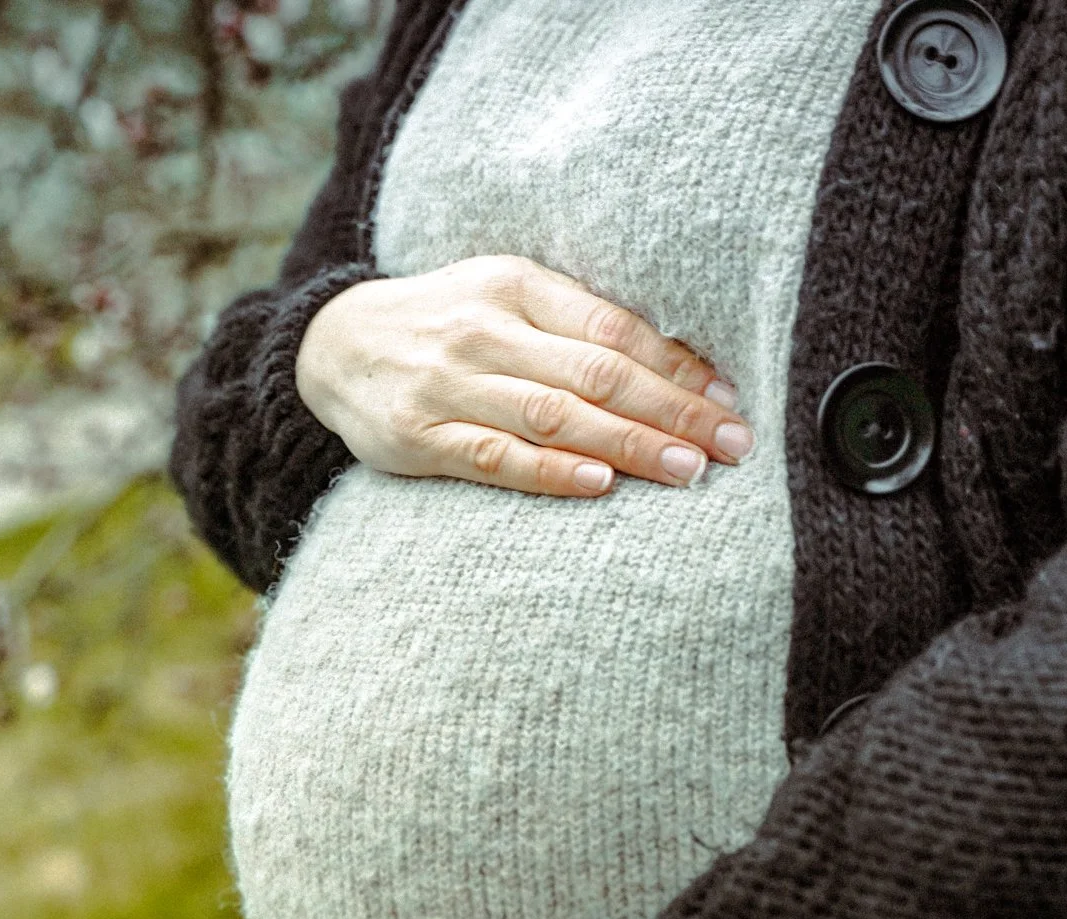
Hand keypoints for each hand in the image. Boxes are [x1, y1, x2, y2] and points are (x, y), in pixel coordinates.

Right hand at [295, 253, 752, 496]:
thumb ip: (579, 323)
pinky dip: (551, 472)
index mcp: (518, 286)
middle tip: (732, 445)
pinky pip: (496, 458)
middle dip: (672, 412)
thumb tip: (682, 364)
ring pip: (554, 415)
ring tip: (687, 470)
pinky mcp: (420, 436)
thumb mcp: (508, 297)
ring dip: (628, 445)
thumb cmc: (448, 323)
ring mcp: (450, 384)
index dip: (677, 366)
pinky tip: (600, 485)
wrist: (334, 344)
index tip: (729, 400)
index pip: (614, 328)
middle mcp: (485, 330)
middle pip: (597, 373)